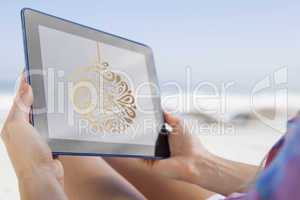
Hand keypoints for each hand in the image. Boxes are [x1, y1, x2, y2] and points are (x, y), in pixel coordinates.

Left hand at [1, 75, 66, 199]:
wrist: (43, 175)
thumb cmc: (28, 153)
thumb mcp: (19, 127)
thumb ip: (21, 107)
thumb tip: (25, 87)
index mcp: (12, 124)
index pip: (19, 98)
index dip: (25, 84)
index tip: (32, 70)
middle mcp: (23, 129)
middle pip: (31, 106)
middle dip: (38, 93)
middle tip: (48, 80)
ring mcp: (36, 136)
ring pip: (42, 115)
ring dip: (48, 106)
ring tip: (57, 94)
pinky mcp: (48, 141)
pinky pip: (51, 125)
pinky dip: (55, 118)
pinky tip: (61, 114)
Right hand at [106, 112, 210, 181]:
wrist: (194, 161)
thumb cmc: (191, 145)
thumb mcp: (180, 124)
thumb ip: (170, 117)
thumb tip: (162, 110)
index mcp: (165, 138)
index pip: (151, 129)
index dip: (145, 123)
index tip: (136, 115)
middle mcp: (158, 147)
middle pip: (143, 137)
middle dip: (136, 130)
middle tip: (126, 121)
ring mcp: (153, 156)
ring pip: (138, 147)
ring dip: (131, 140)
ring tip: (121, 130)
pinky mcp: (149, 164)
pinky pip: (137, 157)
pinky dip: (130, 152)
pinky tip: (122, 144)